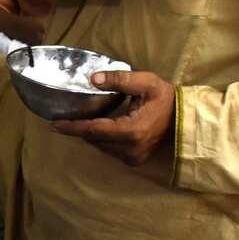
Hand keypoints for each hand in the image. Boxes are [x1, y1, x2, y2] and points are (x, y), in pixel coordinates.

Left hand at [49, 71, 175, 166]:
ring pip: (100, 146)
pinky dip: (101, 139)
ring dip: (89, 134)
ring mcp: (132, 157)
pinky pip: (109, 150)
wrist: (185, 119)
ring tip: (78, 121)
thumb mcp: (145, 82)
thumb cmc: (166, 98)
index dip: (72, 127)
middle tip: (62, 119)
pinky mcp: (134, 160)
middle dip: (78, 129)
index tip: (53, 124)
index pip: (93, 130)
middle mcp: (130, 149)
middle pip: (94, 139)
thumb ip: (119, 80)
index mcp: (132, 131)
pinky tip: (98, 127)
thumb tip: (93, 79)